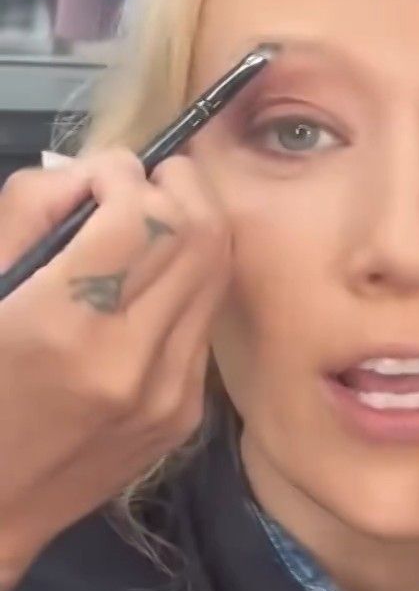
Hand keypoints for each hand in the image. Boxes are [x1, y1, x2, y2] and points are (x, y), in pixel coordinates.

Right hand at [0, 150, 230, 590]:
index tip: (97, 176)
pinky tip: (148, 286)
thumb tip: (93, 174)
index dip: (124, 174)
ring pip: (216, 274)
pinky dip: (186, 285)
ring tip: (149, 223)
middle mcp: (129, 361)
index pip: (141, 215)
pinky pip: (204, 322)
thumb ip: (31, 212)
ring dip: (190, 230)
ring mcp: (167, 394)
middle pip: (198, 236)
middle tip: (140, 184)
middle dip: (175, 188)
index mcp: (64, 326)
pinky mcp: (184, 416)